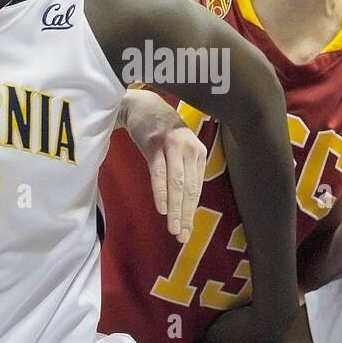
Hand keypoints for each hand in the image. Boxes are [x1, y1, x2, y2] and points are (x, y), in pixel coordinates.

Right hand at [119, 88, 205, 241]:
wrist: (142, 105)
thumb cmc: (161, 130)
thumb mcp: (181, 147)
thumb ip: (185, 170)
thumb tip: (186, 203)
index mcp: (199, 152)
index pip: (196, 189)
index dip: (192, 212)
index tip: (187, 231)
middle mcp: (189, 149)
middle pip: (189, 189)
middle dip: (186, 216)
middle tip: (181, 237)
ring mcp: (172, 146)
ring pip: (176, 184)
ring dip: (176, 209)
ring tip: (173, 229)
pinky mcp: (154, 144)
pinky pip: (159, 173)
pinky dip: (162, 192)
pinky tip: (162, 209)